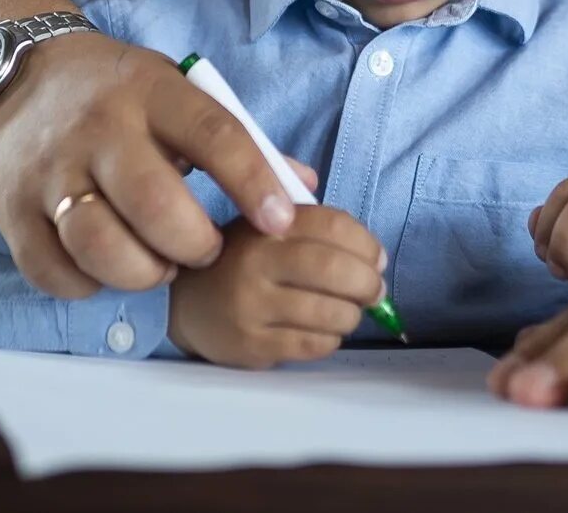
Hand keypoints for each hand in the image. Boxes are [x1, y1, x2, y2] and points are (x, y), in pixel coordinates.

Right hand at [0, 31, 312, 299]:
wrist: (17, 76)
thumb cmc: (118, 93)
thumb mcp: (178, 94)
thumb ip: (237, 141)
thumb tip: (302, 188)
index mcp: (153, 93)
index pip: (215, 135)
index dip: (253, 182)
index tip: (282, 221)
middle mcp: (100, 129)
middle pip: (156, 204)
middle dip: (194, 245)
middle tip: (205, 252)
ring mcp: (51, 171)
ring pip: (101, 246)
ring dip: (143, 273)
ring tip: (160, 266)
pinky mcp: (11, 209)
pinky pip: (54, 271)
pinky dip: (88, 285)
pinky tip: (106, 270)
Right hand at [168, 206, 387, 367]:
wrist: (189, 305)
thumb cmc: (244, 262)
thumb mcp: (268, 226)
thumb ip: (315, 223)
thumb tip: (373, 253)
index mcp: (268, 224)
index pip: (332, 225)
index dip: (366, 243)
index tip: (377, 259)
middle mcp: (258, 261)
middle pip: (332, 269)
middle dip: (366, 283)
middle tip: (375, 291)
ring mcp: (253, 305)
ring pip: (327, 312)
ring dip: (352, 314)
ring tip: (350, 312)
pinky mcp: (251, 344)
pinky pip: (311, 344)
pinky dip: (331, 339)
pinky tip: (326, 331)